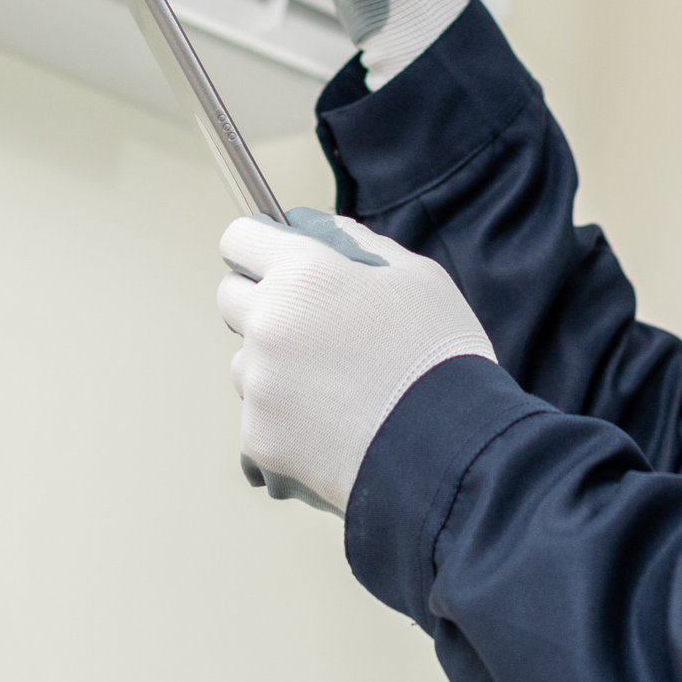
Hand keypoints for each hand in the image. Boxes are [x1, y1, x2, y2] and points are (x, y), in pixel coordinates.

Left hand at [217, 208, 493, 518]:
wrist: (452, 455)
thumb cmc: (441, 359)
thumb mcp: (417, 278)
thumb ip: (357, 243)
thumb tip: (316, 227)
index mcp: (302, 273)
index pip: (239, 239)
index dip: (258, 249)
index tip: (273, 264)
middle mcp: (268, 321)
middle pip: (230, 299)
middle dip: (261, 305)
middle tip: (312, 329)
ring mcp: (258, 382)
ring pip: (245, 361)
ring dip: (273, 367)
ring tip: (336, 388)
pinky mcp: (257, 434)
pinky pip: (258, 413)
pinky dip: (284, 418)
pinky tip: (333, 425)